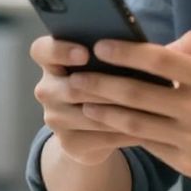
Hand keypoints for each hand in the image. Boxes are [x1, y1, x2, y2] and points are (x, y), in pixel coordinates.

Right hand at [29, 36, 141, 165]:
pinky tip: (147, 129)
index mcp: (51, 61)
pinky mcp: (68, 143)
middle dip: (103, 87)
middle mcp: (47, 90)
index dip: (60, 50)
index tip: (85, 53)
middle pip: (70, 87)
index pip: (42, 50)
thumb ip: (115, 52)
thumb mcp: (105, 64)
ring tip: (148, 108)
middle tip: (132, 85)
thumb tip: (146, 46)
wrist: (94, 132)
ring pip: (88, 115)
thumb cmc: (106, 82)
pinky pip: (99, 138)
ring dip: (119, 111)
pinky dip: (124, 133)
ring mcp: (54, 119)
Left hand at [71, 30, 190, 188]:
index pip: (161, 61)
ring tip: (81, 101)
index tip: (100, 45)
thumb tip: (161, 44)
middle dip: (101, 82)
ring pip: (137, 123)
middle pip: (139, 94)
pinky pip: (149, 145)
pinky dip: (124, 133)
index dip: (127, 52)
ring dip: (104, 111)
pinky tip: (106, 123)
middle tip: (76, 75)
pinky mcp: (189, 163)